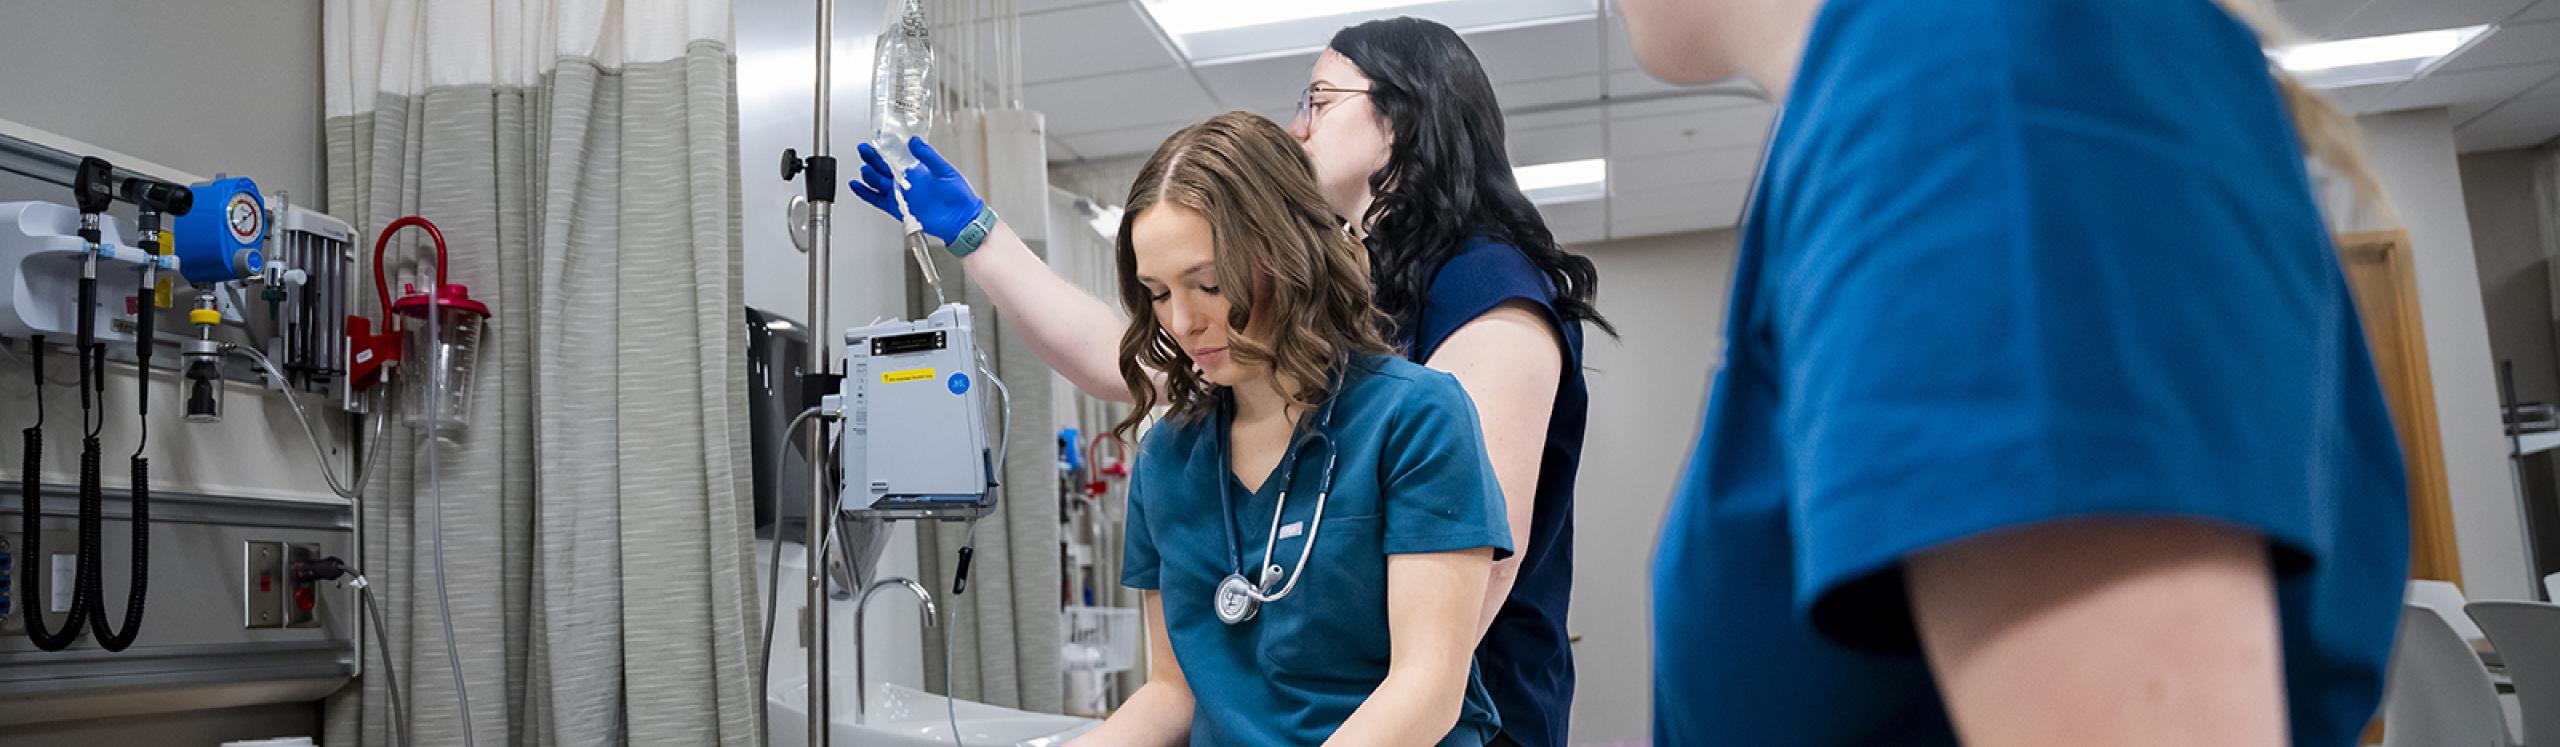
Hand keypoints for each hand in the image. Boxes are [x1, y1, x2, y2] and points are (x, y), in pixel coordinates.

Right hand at [852, 137, 985, 244]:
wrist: (962, 220)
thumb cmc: (959, 196)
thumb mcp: (944, 170)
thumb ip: (928, 156)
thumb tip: (915, 141)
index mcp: (918, 170)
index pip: (897, 156)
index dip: (886, 148)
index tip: (877, 140)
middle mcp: (907, 181)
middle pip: (884, 168)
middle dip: (873, 158)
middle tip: (864, 149)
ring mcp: (901, 195)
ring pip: (879, 183)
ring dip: (870, 175)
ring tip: (865, 168)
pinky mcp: (898, 209)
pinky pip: (877, 200)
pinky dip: (866, 193)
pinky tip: (857, 186)